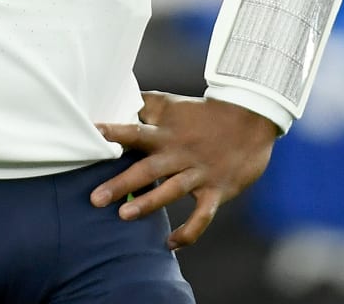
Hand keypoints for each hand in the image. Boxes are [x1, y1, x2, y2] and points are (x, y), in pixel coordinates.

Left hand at [92, 90, 278, 248]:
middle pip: (148, 169)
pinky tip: (170, 244)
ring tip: (124, 215)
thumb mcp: (172, 104)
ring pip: (172, 191)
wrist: (251, 119)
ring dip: (148, 204)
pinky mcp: (217, 190)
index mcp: (166, 133)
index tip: (92, 135)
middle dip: (121, 183)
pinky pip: (202, 216)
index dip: (114, 132)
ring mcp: (199, 173)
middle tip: (96, 198)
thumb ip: (143, 105)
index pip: (135, 131)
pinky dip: (188, 232)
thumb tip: (114, 99)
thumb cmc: (203, 112)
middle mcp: (180, 153)